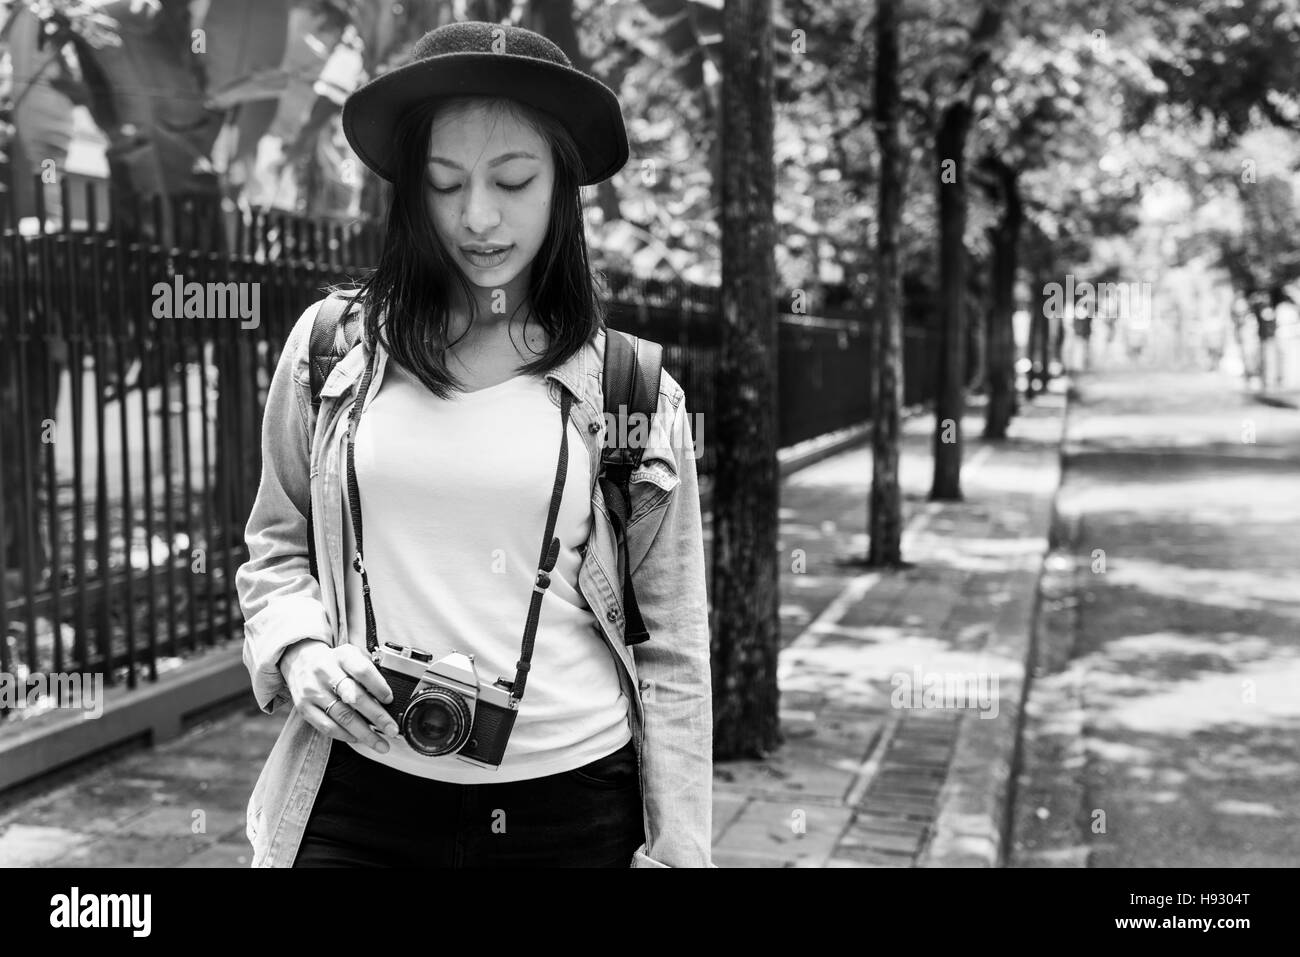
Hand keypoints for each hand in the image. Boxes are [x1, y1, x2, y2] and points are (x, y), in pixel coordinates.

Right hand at [278, 640, 398, 752]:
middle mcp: (326, 672)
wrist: (300, 661)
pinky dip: (344, 735)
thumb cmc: (333, 661)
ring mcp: (313, 691)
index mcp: (342, 656)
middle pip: (355, 697)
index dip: (378, 686)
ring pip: (342, 716)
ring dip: (364, 733)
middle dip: (377, 717)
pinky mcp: (304, 708)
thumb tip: (387, 696)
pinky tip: (357, 739)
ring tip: (380, 743)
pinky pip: (327, 727)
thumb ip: (368, 670)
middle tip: (392, 729)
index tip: (390, 700)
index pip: (362, 671)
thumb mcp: (351, 655)